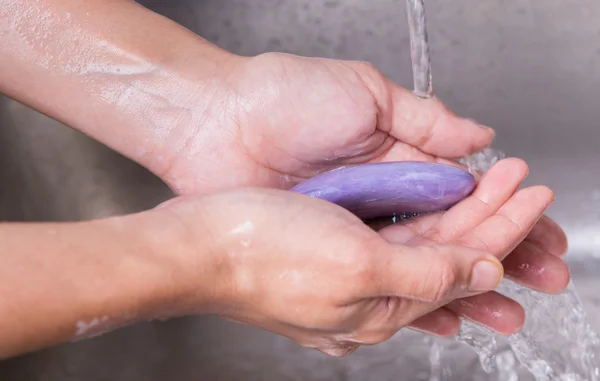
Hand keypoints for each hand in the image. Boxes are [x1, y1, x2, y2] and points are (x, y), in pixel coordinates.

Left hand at [155, 52, 566, 300]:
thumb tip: (478, 134)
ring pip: (418, 263)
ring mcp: (353, 226)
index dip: (502, 213)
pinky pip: (376, 279)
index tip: (536, 227)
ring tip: (503, 309)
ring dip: (462, 286)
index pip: (463, 193)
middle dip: (497, 256)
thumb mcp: (364, 94)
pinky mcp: (325, 247)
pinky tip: (440, 313)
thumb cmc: (283, 98)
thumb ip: (423, 119)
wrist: (216, 122)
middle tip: (539, 280)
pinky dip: (410, 297)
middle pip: (449, 234)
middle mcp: (379, 196)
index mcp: (397, 157)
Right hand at [158, 163, 554, 356]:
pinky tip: (430, 210)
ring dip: (459, 216)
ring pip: (421, 248)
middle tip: (521, 184)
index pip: (466, 269)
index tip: (532, 196)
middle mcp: (368, 301)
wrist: (197, 247)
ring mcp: (347, 282)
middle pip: (447, 259)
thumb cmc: (263, 253)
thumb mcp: (356, 264)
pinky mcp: (328, 260)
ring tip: (488, 188)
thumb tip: (481, 273)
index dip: (505, 229)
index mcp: (382, 308)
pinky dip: (418, 220)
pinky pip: (390, 242)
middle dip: (489, 219)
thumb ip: (425, 271)